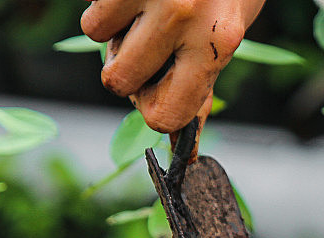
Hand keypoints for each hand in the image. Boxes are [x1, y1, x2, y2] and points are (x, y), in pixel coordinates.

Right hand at [81, 0, 264, 132]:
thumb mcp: (231, 30)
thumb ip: (204, 79)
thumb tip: (182, 137)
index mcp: (217, 43)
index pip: (165, 115)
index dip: (155, 110)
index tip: (158, 93)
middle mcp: (184, 17)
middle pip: (119, 82)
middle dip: (126, 69)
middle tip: (148, 45)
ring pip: (97, 40)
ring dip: (114, 30)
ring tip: (146, 7)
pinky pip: (93, 8)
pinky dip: (107, 3)